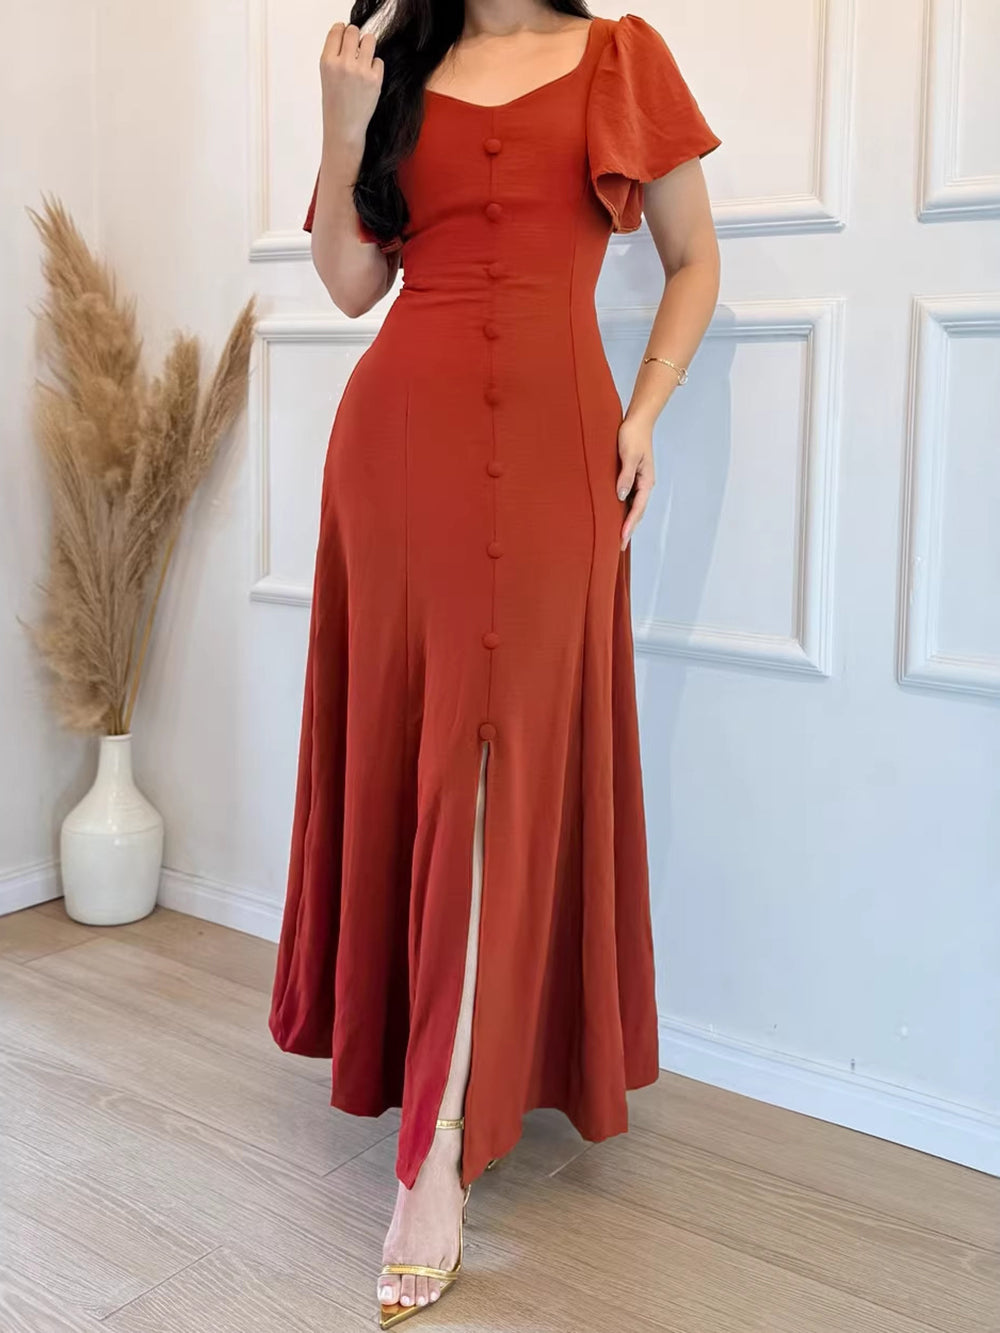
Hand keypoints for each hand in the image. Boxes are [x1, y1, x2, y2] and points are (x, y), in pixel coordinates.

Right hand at [320, 22, 384, 146]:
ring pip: (369, 40)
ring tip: (364, 58)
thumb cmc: (335, 103)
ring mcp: (360, 71)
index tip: (345, 36)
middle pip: (354, 31)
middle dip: (356, 37)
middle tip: (356, 49)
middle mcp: (343, 64)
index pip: (337, 30)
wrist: (344, 128)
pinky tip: (368, 78)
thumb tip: (349, 34)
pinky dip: (375, 66)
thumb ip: (335, 55)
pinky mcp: (375, 80)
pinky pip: (378, 60)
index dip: (342, 30)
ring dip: (368, 46)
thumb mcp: (327, 75)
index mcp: (327, 61)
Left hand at [616, 416, 654, 550]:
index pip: (637, 508)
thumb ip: (625, 476)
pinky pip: (628, 498)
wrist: (637, 421)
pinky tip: (615, 517)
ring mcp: (638, 482)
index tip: (621, 538)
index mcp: (646, 481)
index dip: (629, 524)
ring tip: (617, 538)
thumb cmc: (632, 435)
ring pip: (632, 507)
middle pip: (637, 512)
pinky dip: (623, 510)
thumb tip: (621, 496)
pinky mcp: (631, 477)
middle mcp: (644, 484)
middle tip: (619, 547)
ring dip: (626, 522)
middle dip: (629, 529)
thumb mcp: (629, 455)